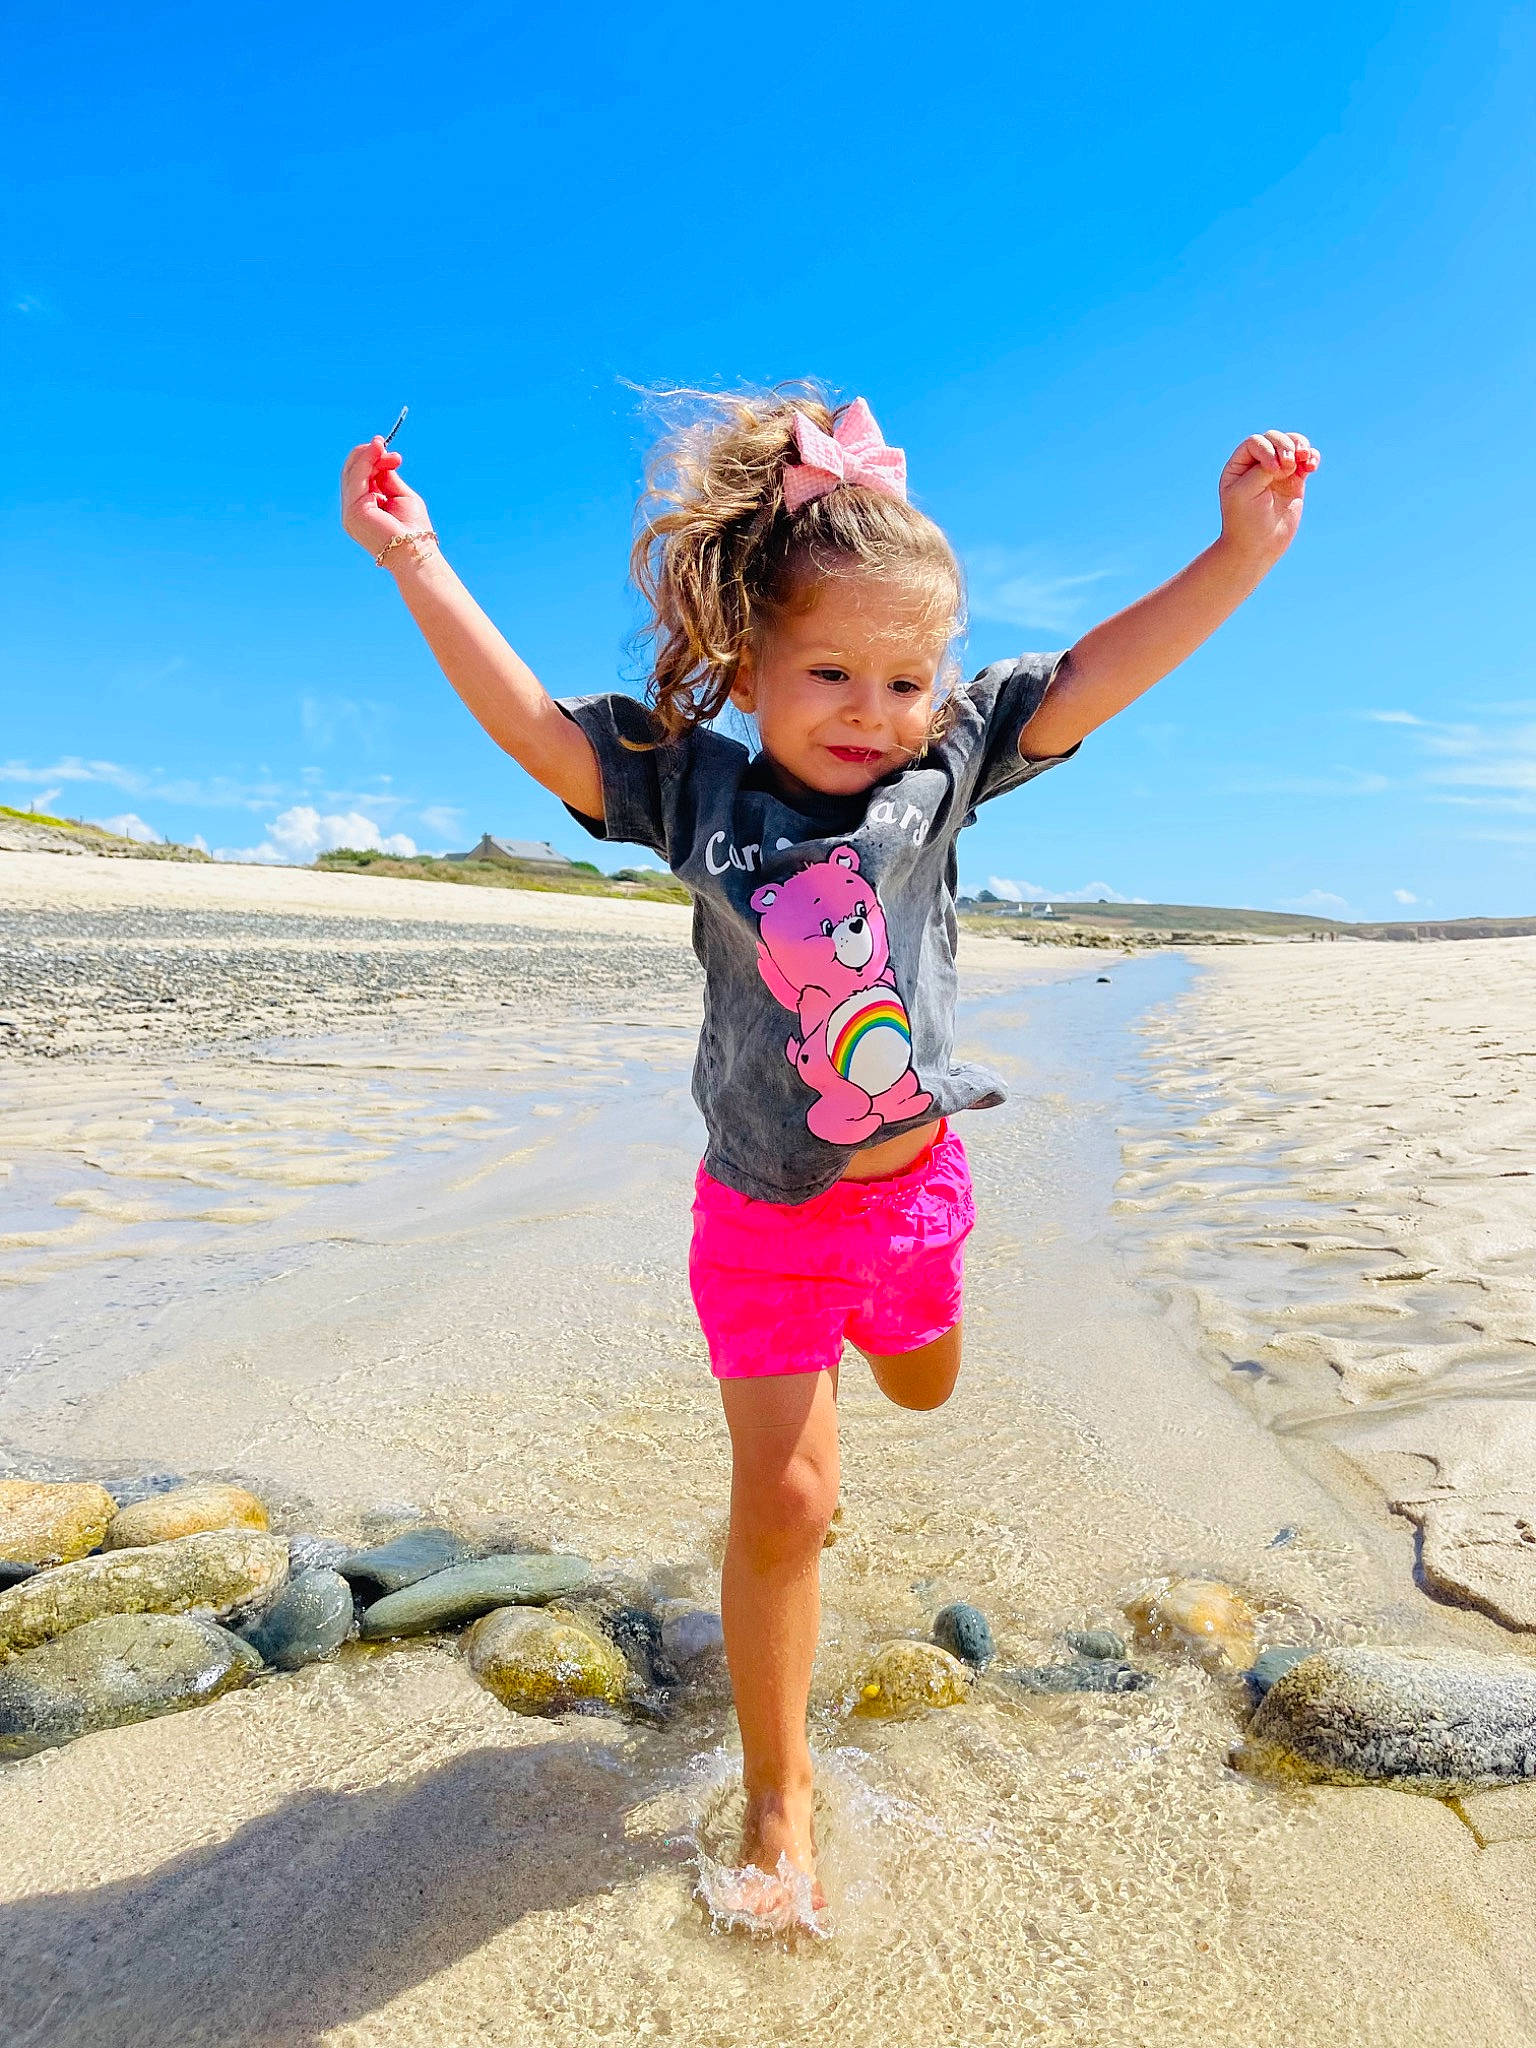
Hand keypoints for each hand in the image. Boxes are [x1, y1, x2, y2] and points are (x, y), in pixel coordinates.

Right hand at [340, 435, 435, 563]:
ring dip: (368, 455)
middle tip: (383, 444)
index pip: (360, 478)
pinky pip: (357, 478)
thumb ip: (388, 478)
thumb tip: (382, 457)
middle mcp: (352, 511)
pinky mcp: (354, 511)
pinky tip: (378, 452)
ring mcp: (351, 512)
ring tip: (382, 446)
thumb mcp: (400, 495)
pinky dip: (367, 462)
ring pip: (353, 473)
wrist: (416, 552)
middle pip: (352, 473)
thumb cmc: (413, 530)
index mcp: (363, 509)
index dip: (373, 461)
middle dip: (368, 455)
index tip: (392, 454)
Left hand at [1218, 429, 1320, 563]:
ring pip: (1292, 444)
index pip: (1255, 442)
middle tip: (1288, 467)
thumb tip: (1285, 459)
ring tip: (1305, 460)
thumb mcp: (1245, 493)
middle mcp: (1257, 465)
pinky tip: (1312, 466)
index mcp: (1239, 466)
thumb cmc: (1245, 522)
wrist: (1258, 547)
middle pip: (1274, 439)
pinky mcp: (1294, 480)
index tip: (1272, 469)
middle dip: (1285, 446)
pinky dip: (1312, 457)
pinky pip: (1305, 460)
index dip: (1268, 449)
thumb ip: (1262, 470)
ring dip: (1301, 446)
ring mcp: (1277, 471)